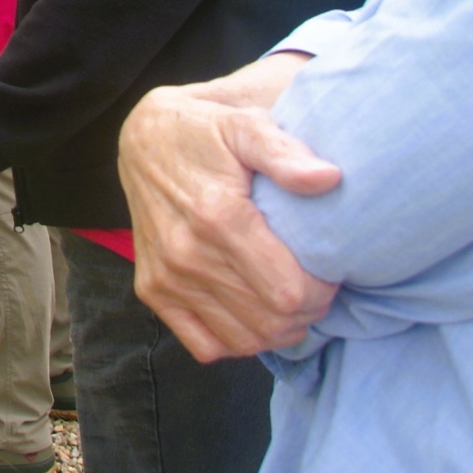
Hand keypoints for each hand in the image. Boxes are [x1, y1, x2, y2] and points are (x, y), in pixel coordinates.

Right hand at [120, 57, 341, 361]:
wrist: (142, 139)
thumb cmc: (205, 132)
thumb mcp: (246, 125)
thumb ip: (286, 154)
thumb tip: (329, 178)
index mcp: (218, 217)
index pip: (288, 293)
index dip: (321, 291)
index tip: (328, 270)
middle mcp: (187, 254)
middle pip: (271, 323)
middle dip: (307, 312)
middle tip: (315, 287)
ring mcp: (166, 277)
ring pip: (243, 341)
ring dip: (277, 330)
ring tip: (288, 300)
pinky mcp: (151, 290)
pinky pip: (205, 346)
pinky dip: (236, 340)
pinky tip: (251, 313)